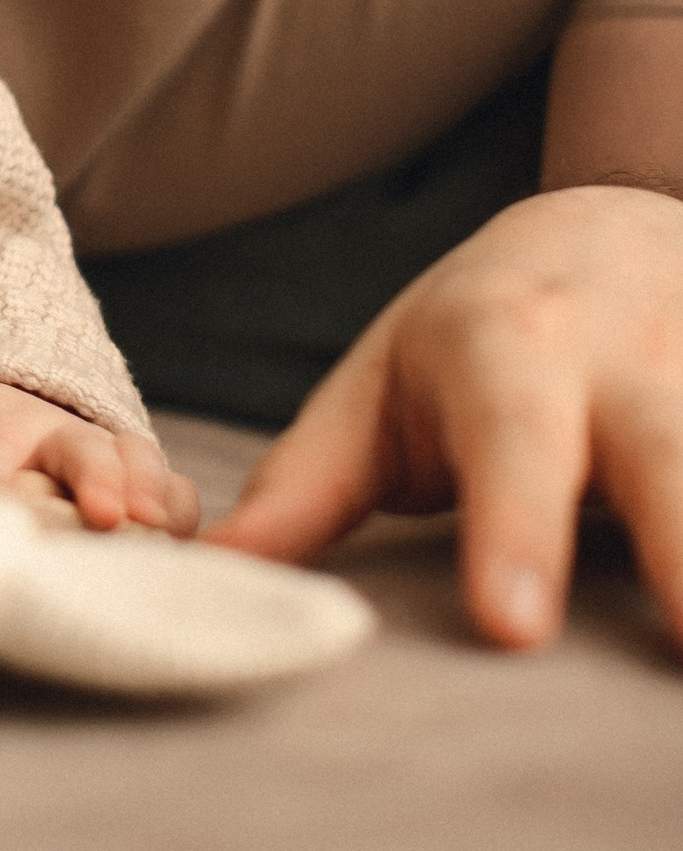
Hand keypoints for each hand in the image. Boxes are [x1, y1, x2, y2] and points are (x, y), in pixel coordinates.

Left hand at [0, 374, 194, 532]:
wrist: (7, 425)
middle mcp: (60, 438)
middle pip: (82, 451)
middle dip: (94, 479)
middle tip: (102, 514)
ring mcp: (108, 458)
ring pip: (136, 464)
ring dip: (144, 491)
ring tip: (150, 523)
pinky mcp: (143, 485)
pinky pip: (176, 491)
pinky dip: (179, 510)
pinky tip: (177, 538)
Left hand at [212, 186, 682, 649]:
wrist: (621, 223)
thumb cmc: (475, 335)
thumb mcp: (380, 388)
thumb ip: (305, 487)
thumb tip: (213, 580)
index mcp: (509, 347)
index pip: (512, 437)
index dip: (516, 527)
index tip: (512, 628)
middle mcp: (630, 358)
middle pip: (674, 450)